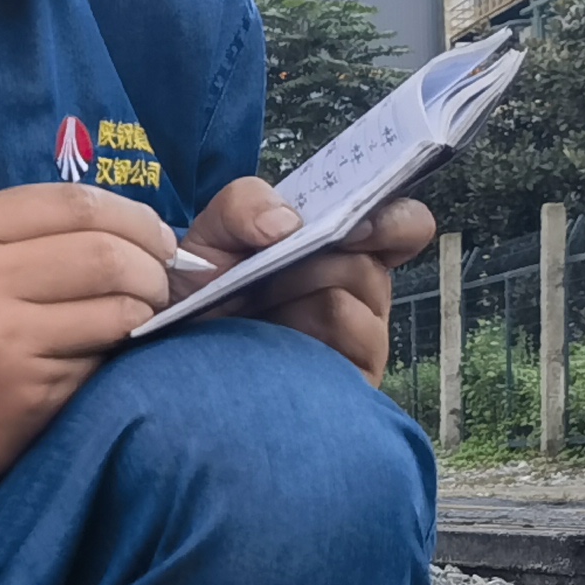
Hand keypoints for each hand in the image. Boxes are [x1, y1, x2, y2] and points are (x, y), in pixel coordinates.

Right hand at [0, 184, 180, 556]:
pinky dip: (123, 348)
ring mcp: (0, 332)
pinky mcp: (26, 384)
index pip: (73, 201)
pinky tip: (111, 351)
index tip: (156, 239)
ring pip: (116, 302)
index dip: (133, 216)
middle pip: (104, 249)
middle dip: (152, 265)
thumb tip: (136, 228)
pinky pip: (104, 352)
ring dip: (148, 309)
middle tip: (162, 282)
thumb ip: (32, 238)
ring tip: (143, 316)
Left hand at [178, 176, 431, 379]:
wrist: (179, 357)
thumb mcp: (212, 234)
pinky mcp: (352, 380)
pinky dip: (305, 333)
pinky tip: (272, 342)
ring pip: (353, 297)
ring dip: (299, 290)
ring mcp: (359, 339)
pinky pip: (349, 345)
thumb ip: (244, 204)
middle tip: (280, 260)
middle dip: (319, 254)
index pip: (404, 228)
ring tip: (259, 303)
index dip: (396, 221)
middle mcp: (360, 291)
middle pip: (371, 263)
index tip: (358, 223)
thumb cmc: (204, 294)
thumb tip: (287, 224)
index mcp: (342, 248)